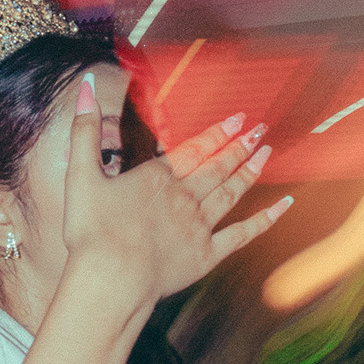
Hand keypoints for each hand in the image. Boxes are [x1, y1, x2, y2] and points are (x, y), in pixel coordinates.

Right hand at [62, 76, 291, 309]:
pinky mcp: (206, 256)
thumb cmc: (91, 232)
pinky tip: (283, 206)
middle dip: (240, 146)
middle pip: (218, 167)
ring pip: (232, 193)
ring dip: (250, 171)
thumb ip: (85, 130)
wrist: (110, 278)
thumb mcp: (80, 174)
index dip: (217, 132)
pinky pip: (242, 234)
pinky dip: (265, 220)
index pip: (194, 149)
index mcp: (157, 178)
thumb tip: (88, 85)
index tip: (238, 118)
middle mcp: (184, 198)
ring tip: (267, 153)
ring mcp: (198, 227)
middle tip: (260, 130)